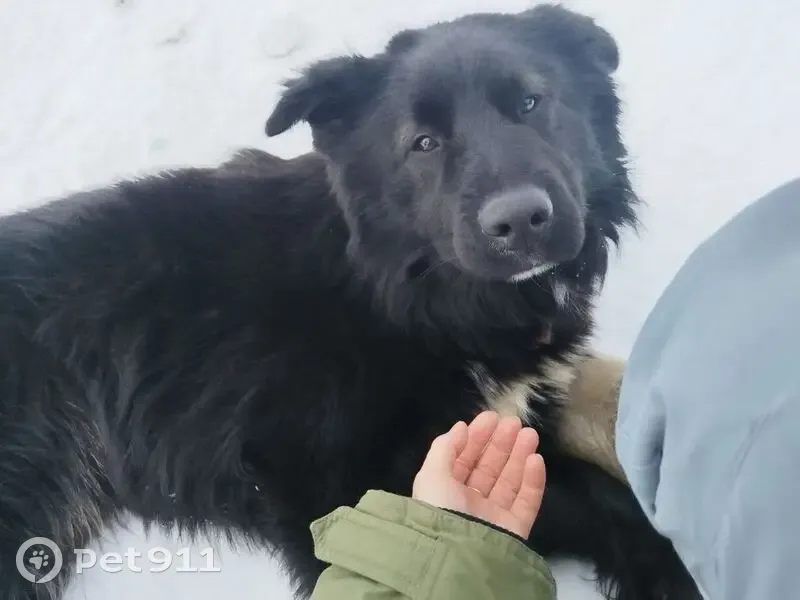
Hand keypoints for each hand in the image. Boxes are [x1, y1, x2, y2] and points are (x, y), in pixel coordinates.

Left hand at [412, 410, 545, 539]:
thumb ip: (444, 448)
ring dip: (520, 455)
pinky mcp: (515, 529)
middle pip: (490, 467)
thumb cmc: (440, 509)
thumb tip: (460, 427)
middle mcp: (470, 503)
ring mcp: (494, 516)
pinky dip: (533, 480)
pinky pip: (526, 501)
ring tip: (530, 434)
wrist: (459, 555)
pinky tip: (536, 459)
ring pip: (510, 480)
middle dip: (501, 443)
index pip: (465, 459)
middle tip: (515, 422)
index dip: (477, 437)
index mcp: (447, 490)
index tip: (492, 417)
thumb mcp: (431, 474)